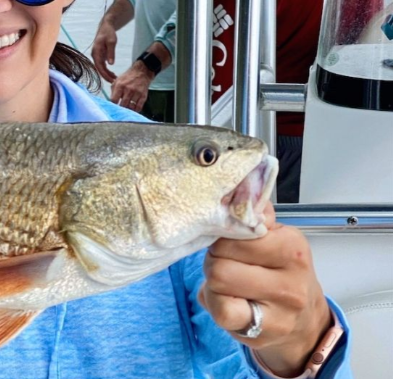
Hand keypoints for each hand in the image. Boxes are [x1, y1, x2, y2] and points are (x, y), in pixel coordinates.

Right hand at [91, 21, 118, 82]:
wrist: (105, 27)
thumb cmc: (108, 33)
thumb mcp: (111, 42)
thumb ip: (111, 53)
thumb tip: (111, 64)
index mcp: (96, 52)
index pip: (99, 66)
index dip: (104, 74)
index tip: (111, 80)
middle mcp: (94, 55)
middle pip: (99, 69)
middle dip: (106, 76)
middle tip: (114, 82)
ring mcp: (96, 55)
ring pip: (100, 68)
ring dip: (106, 74)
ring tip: (114, 79)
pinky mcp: (99, 55)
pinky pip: (102, 65)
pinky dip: (107, 70)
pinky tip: (112, 73)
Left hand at [108, 61, 152, 112]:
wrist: (141, 72)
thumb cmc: (128, 77)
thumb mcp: (117, 81)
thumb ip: (113, 91)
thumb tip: (111, 102)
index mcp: (120, 85)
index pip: (114, 100)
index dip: (113, 105)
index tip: (113, 107)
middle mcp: (128, 89)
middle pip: (122, 105)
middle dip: (121, 108)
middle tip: (120, 110)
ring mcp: (136, 93)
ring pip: (130, 107)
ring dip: (128, 109)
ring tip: (126, 109)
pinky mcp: (143, 95)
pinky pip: (139, 107)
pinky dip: (135, 110)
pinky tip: (133, 109)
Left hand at [199, 201, 333, 376]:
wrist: (303, 319)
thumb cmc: (279, 272)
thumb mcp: (274, 237)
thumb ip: (255, 212)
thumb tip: (239, 184)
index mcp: (292, 245)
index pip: (236, 229)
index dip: (222, 236)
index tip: (229, 243)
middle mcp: (292, 277)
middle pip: (221, 257)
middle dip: (214, 259)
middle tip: (226, 265)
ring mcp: (281, 307)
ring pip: (218, 281)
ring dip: (213, 282)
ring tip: (228, 284)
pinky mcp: (264, 331)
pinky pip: (221, 311)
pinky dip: (215, 304)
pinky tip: (227, 303)